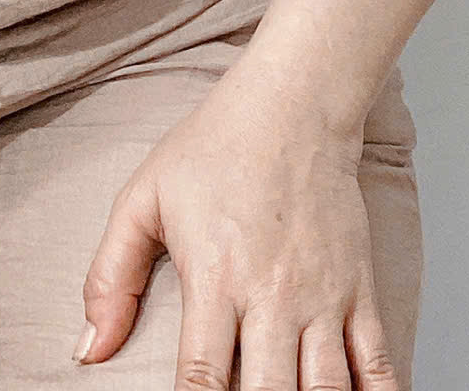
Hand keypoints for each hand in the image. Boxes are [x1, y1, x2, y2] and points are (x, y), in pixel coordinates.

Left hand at [76, 78, 400, 389]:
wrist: (293, 105)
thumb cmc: (214, 149)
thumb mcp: (144, 198)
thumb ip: (111, 277)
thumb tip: (88, 351)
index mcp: (216, 277)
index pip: (203, 377)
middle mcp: (274, 296)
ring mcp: (324, 298)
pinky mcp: (361, 292)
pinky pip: (380, 367)